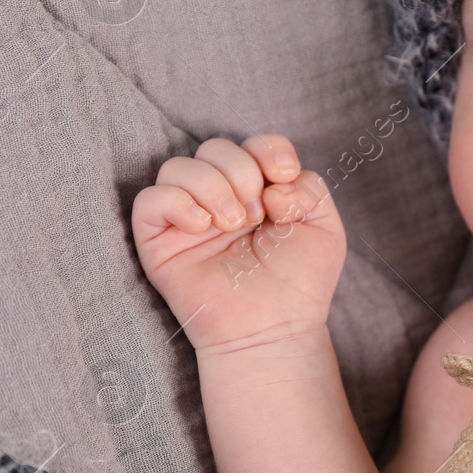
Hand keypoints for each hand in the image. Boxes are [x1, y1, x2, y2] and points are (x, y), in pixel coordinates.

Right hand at [132, 134, 345, 353]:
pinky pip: (149, 201)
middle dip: (240, 171)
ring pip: (176, 167)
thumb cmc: (298, 283)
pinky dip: (177, 203)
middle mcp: (219, 197)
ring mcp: (186, 219)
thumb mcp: (324, 227)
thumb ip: (311, 188)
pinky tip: (203, 227)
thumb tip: (273, 184)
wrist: (275, 328)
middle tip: (255, 214)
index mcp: (256, 189)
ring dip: (211, 186)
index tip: (284, 179)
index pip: (252, 144)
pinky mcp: (158, 243)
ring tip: (233, 224)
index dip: (268, 150)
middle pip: (213, 146)